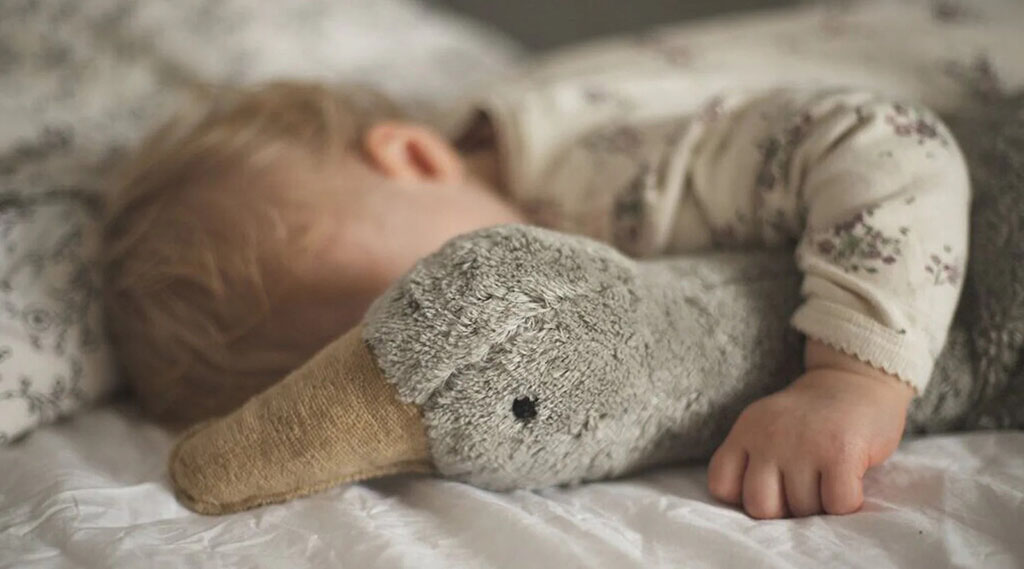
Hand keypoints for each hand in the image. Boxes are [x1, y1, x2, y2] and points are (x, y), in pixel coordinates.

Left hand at [707, 341, 913, 517]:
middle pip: (761, 507)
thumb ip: (751, 460)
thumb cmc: (810, 418)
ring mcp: (803, 445)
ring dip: (820, 505)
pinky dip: (848, 502)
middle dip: (785, 509)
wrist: (856, 380)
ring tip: (828, 477)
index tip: (769, 486)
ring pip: (803, 510)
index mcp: (745, 431)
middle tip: (803, 488)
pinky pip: (838, 505)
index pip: (721, 485)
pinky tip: (849, 479)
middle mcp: (768, 437)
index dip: (744, 496)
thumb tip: (756, 514)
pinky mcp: (840, 454)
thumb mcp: (765, 427)